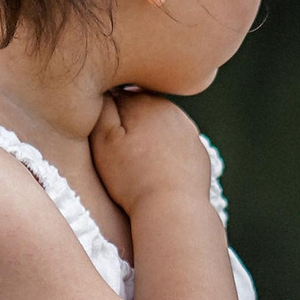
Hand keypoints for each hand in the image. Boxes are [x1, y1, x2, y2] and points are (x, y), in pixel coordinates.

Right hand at [90, 90, 212, 219]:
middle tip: (119, 151)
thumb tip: (105, 91)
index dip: (106, 113)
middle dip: (128, 122)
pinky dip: (166, 152)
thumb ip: (103, 109)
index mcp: (144, 102)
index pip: (117, 95)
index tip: (102, 133)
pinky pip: (176, 144)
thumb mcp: (104, 141)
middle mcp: (170, 109)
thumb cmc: (132, 178)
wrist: (174, 208)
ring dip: (148, 135)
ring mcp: (188, 130)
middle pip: (140, 107)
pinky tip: (156, 169)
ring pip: (160, 125)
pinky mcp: (197, 151)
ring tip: (137, 162)